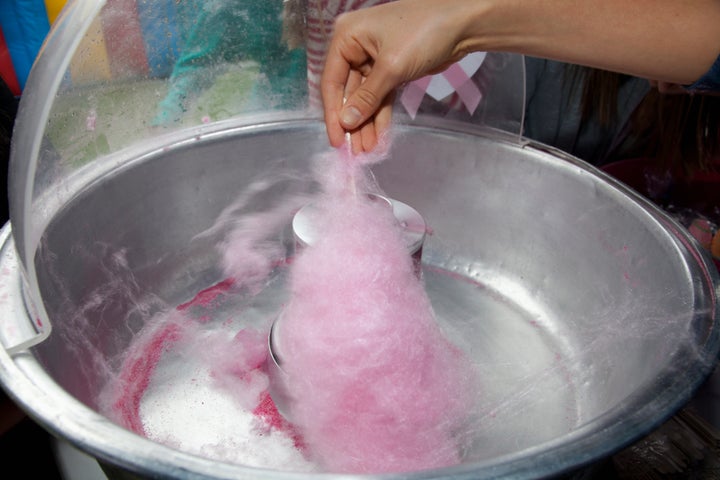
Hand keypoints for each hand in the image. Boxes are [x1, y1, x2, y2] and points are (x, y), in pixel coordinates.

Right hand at [320, 0, 473, 152]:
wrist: (463, 23)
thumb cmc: (425, 32)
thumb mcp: (392, 67)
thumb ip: (367, 97)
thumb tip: (346, 122)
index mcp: (347, 37)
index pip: (331, 81)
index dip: (333, 113)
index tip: (337, 140)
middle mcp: (355, 46)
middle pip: (348, 92)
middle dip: (353, 122)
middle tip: (353, 151)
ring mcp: (373, 58)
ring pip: (365, 97)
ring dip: (366, 123)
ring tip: (367, 149)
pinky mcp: (391, 69)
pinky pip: (380, 96)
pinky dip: (380, 115)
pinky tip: (379, 136)